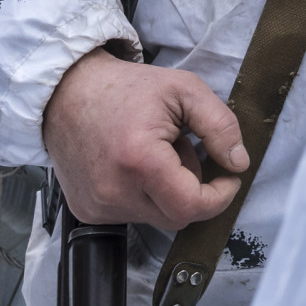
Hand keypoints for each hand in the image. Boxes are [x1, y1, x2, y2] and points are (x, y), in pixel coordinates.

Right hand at [44, 48, 249, 228]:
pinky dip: (144, 195)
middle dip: (193, 188)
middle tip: (185, 149)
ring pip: (156, 216)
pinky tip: (135, 165)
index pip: (191, 206)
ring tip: (156, 152)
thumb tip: (239, 163)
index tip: (229, 177)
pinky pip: (131, 214)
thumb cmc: (126, 88)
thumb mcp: (185, 90)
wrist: (67, 93)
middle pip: (177, 216)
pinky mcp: (86, 210)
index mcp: (139, 161)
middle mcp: (113, 191)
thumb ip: (220, 126)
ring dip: (168, 191)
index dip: (219, 197)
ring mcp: (96, 205)